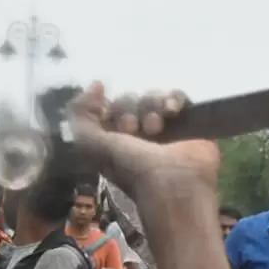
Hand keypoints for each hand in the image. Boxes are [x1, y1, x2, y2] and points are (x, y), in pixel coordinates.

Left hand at [67, 82, 217, 199]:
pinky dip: (173, 99)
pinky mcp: (188, 122)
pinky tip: (172, 112)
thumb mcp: (91, 146)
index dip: (107, 109)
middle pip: (129, 99)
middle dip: (128, 111)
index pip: (107, 108)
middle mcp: (138, 134)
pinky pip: (177, 96)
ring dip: (150, 106)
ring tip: (155, 128)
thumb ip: (79, 115)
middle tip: (134, 131)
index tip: (111, 122)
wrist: (175, 185)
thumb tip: (97, 84)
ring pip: (152, 96)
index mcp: (115, 140)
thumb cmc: (131, 169)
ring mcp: (164, 127)